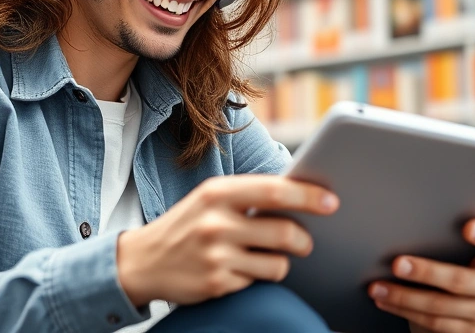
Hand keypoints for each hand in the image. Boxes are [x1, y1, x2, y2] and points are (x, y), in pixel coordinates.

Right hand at [116, 174, 337, 305]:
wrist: (142, 261)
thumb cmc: (186, 225)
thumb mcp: (210, 199)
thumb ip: (248, 197)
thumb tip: (300, 195)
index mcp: (217, 193)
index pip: (274, 190)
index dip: (308, 195)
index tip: (332, 202)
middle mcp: (216, 223)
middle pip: (285, 232)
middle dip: (304, 240)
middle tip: (304, 242)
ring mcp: (216, 256)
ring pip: (278, 263)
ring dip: (281, 263)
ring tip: (265, 257)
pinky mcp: (217, 284)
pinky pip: (258, 282)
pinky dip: (256, 277)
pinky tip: (237, 270)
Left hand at [368, 192, 474, 332]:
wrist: (472, 308)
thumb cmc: (474, 263)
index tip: (467, 226)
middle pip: (461, 280)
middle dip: (426, 272)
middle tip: (397, 262)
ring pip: (440, 306)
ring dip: (404, 296)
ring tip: (377, 285)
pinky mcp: (464, 329)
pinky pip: (432, 322)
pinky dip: (403, 310)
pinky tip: (384, 298)